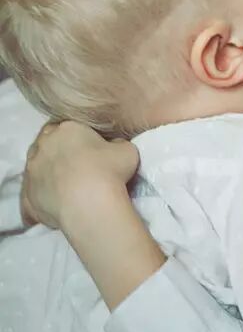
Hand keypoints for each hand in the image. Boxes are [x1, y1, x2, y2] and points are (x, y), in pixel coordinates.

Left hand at [21, 120, 138, 229]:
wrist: (90, 206)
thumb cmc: (109, 172)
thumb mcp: (127, 149)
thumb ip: (116, 144)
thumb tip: (111, 147)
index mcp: (67, 129)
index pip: (67, 126)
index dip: (76, 137)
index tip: (87, 148)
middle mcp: (43, 146)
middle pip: (46, 143)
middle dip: (57, 150)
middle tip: (74, 164)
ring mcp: (32, 171)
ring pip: (35, 167)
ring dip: (46, 172)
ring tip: (64, 185)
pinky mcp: (26, 195)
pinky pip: (30, 194)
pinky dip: (39, 197)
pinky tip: (52, 203)